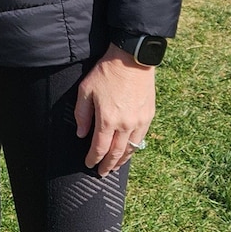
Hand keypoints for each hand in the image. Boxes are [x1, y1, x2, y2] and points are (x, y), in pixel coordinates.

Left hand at [74, 44, 156, 174]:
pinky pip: (141, 139)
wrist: (132, 59)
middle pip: (115, 153)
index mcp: (107, 119)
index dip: (93, 159)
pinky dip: (134, 148)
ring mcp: (139, 121)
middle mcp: (125, 125)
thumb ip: (82, 115)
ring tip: (114, 166)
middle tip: (102, 173)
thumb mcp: (86, 90)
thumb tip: (81, 134)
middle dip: (107, 165)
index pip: (99, 148)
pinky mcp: (148, 116)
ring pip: (130, 149)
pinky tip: (129, 151)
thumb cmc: (106, 72)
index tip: (89, 164)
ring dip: (122, 160)